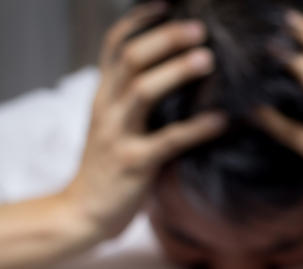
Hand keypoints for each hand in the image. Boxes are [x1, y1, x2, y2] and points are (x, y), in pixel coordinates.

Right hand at [63, 2, 226, 239]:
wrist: (82, 213)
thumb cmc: (107, 168)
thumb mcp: (114, 125)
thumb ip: (134, 99)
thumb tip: (174, 74)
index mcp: (104, 95)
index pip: (115, 44)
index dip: (141, 20)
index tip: (169, 3)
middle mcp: (107, 108)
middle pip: (131, 58)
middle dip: (165, 38)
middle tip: (200, 27)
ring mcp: (118, 135)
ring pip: (143, 90)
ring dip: (177, 71)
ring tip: (208, 58)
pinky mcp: (133, 164)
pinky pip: (168, 141)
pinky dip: (197, 129)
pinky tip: (221, 120)